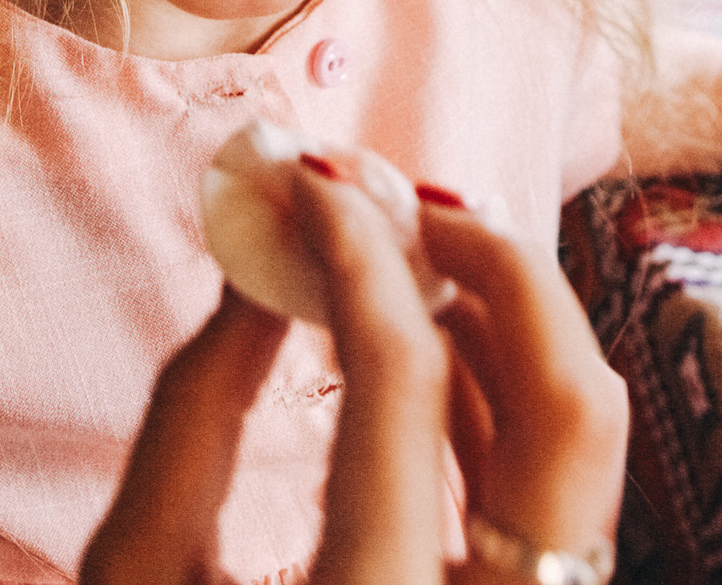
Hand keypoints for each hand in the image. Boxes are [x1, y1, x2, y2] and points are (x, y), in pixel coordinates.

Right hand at [82, 161, 627, 584]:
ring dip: (507, 319)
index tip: (304, 176)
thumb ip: (198, 407)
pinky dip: (501, 399)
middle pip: (568, 401)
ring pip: (584, 441)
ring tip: (406, 249)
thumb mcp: (137, 569)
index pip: (397, 377)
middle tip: (403, 196)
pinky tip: (424, 349)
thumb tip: (261, 256)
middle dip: (495, 264)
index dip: (351, 250)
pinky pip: (556, 492)